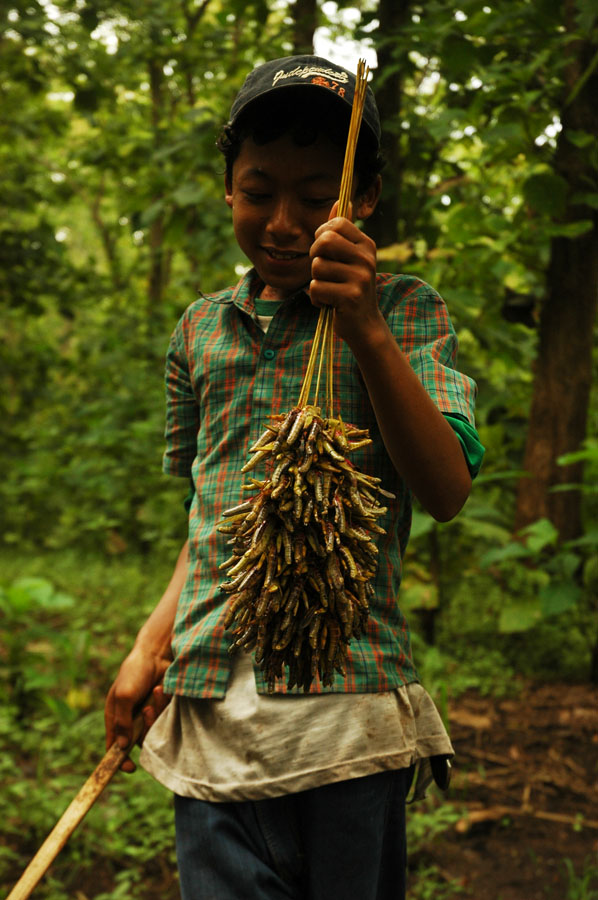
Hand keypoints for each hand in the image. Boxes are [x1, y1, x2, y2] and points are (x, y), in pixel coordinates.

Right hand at [104, 645, 170, 772]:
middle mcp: (129, 718)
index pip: (113, 746)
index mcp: (114, 716)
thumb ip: (122, 722)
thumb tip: (121, 747)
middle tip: (147, 711)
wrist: (157, 653)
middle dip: (144, 730)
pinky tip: (160, 688)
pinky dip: (163, 705)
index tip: (129, 768)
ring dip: (155, 714)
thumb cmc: (135, 672)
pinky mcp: (160, 708)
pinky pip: (163, 718)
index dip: (118, 759)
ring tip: (154, 693)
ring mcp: (145, 713)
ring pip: (152, 731)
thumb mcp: (124, 696)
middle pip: (136, 741)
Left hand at [309, 203, 382, 346]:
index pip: (335, 224)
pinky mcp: (351, 297)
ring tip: (329, 290)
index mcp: (366, 245)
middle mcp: (367, 258)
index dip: (321, 236)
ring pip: (317, 267)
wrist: (364, 325)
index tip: (325, 252)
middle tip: (322, 270)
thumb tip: (340, 201)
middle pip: (324, 241)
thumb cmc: (351, 288)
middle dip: (314, 256)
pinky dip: (317, 299)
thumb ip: (342, 232)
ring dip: (316, 281)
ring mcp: (360, 277)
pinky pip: (316, 288)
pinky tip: (329, 304)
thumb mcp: (350, 258)